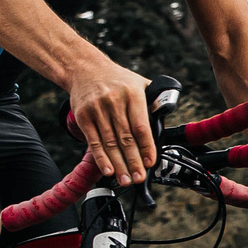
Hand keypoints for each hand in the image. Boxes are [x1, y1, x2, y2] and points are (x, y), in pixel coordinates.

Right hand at [65, 57, 157, 184]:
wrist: (85, 68)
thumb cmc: (117, 80)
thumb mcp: (140, 84)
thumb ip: (153, 103)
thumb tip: (163, 125)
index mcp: (133, 94)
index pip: (141, 126)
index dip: (147, 147)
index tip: (150, 162)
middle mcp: (114, 101)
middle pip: (126, 138)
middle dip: (134, 161)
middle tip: (139, 177)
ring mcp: (97, 109)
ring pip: (110, 143)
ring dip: (119, 164)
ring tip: (126, 179)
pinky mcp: (83, 116)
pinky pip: (94, 141)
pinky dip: (101, 158)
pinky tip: (108, 170)